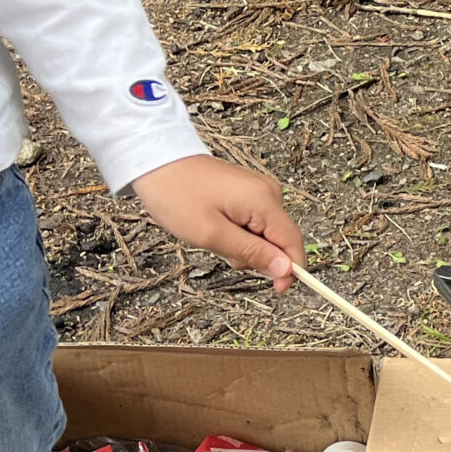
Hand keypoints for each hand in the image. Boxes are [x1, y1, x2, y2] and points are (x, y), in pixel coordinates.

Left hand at [129, 154, 304, 289]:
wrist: (156, 162)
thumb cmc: (177, 195)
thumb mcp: (211, 234)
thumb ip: (251, 253)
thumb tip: (286, 270)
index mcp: (264, 201)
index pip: (293, 242)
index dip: (290, 270)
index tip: (276, 289)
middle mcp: (269, 193)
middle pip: (280, 240)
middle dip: (256, 254)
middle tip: (220, 247)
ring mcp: (260, 190)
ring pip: (266, 234)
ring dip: (243, 243)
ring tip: (213, 232)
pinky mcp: (250, 192)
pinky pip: (255, 222)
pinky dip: (238, 231)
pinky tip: (217, 223)